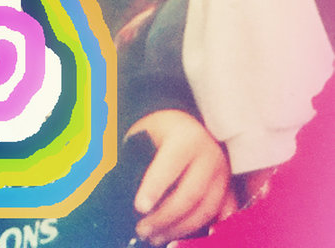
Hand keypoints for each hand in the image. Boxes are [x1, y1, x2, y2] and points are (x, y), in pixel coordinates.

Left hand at [125, 109, 233, 244]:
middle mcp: (210, 155)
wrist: (186, 124)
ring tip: (156, 237)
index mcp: (186, 138)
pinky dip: (207, 230)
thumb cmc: (161, 132)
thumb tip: (131, 194)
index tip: (139, 207)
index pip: (171, 165)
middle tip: (143, 229)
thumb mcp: (147, 134)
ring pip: (205, 210)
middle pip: (190, 194)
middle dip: (165, 217)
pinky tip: (188, 239)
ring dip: (179, 229)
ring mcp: (223, 174)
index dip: (155, 187)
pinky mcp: (229, 189)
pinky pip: (222, 216)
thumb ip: (140, 160)